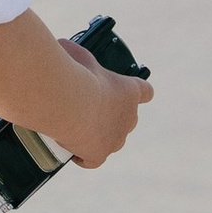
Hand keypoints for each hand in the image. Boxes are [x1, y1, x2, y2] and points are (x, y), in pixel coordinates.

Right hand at [49, 38, 153, 168]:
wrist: (66, 101)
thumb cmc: (74, 74)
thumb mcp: (79, 55)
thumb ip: (80, 56)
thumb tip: (67, 51)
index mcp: (130, 91)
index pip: (146, 92)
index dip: (137, 92)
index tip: (124, 92)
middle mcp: (129, 117)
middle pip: (127, 118)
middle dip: (110, 114)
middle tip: (86, 106)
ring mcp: (115, 139)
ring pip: (111, 140)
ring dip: (98, 135)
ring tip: (76, 127)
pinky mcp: (98, 155)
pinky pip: (93, 160)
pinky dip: (84, 156)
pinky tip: (75, 153)